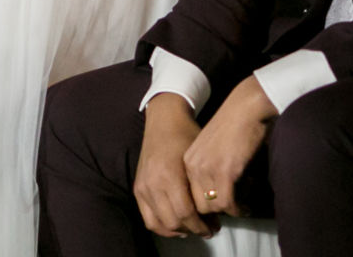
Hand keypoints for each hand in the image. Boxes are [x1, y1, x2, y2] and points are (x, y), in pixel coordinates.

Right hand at [133, 94, 214, 238]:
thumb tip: (215, 212)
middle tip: (208, 228)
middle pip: (173, 221)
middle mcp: (152, 183)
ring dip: (177, 230)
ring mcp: (142, 187)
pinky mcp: (138, 188)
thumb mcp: (198, 160)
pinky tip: (176, 224)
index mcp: (169, 175)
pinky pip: (148, 218)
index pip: (186, 213)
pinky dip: (162, 226)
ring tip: (192, 227)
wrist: (164, 121)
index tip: (215, 227)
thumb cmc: (186, 137)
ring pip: (159, 224)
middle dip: (193, 229)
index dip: (201, 225)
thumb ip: (203, 188)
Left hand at [182, 76, 276, 216]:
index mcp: (188, 160)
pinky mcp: (224, 171)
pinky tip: (247, 205)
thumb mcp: (212, 150)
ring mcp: (207, 168)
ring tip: (243, 202)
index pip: (188, 196)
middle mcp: (193, 165)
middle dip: (217, 212)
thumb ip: (209, 170)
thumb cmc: (235, 127)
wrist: (247, 108)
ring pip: (213, 207)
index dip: (206, 206)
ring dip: (230, 209)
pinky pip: (228, 203)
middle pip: (199, 205)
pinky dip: (239, 208)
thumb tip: (216, 198)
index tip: (222, 207)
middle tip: (235, 206)